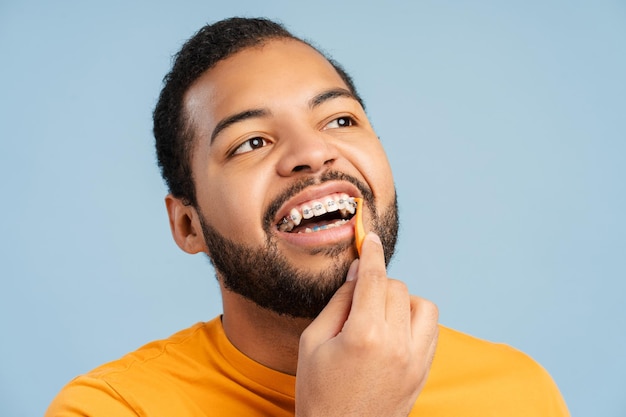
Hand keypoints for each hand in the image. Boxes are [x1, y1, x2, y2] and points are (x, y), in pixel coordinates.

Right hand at [295, 232, 438, 416]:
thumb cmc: (318, 391)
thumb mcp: (313, 342)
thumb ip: (338, 302)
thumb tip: (356, 272)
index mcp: (364, 335)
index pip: (373, 278)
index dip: (371, 252)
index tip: (371, 237)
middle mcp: (396, 344)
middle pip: (396, 288)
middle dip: (377, 283)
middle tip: (357, 299)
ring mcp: (415, 360)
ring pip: (423, 305)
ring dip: (402, 300)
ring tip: (379, 315)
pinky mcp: (424, 372)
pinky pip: (431, 329)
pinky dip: (415, 320)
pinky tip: (394, 330)